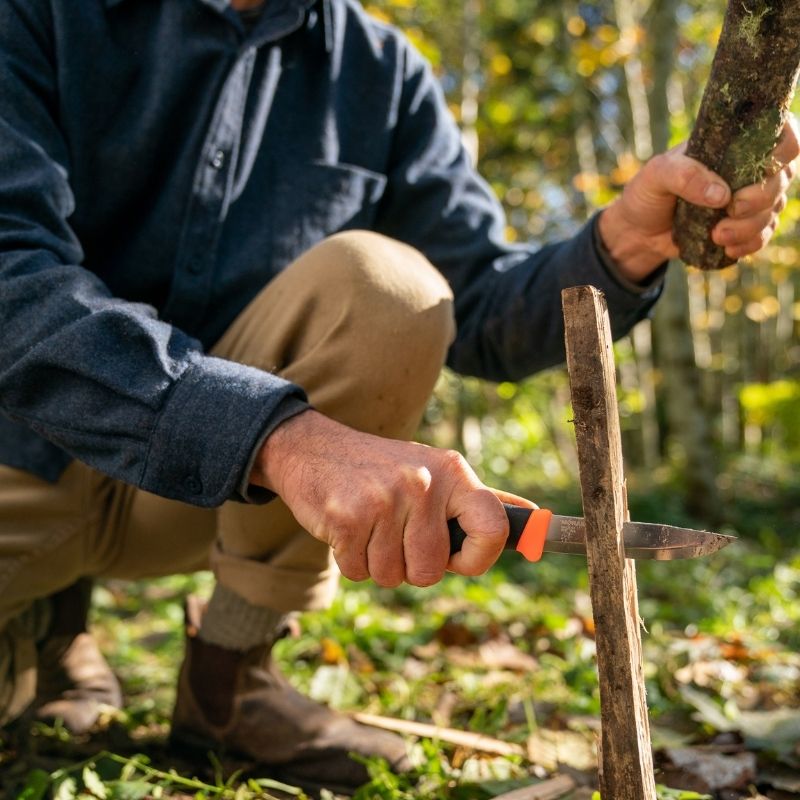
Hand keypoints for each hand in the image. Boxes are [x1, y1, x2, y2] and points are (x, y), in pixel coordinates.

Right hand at [250, 410, 534, 587]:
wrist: (314, 448)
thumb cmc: (382, 470)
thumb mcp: (436, 473)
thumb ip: (483, 502)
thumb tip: (538, 522)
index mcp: (453, 472)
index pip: (495, 529)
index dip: (479, 558)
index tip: (459, 558)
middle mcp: (423, 482)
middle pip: (432, 571)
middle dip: (410, 565)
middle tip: (394, 531)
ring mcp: (384, 499)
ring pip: (394, 577)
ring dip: (378, 563)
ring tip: (369, 525)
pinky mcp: (347, 517)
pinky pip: (360, 572)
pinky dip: (351, 561)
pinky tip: (347, 528)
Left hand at [598, 115, 799, 280]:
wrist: (639, 231)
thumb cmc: (648, 193)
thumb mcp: (656, 175)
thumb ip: (684, 175)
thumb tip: (721, 195)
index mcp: (732, 143)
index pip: (780, 132)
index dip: (785, 147)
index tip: (764, 167)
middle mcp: (748, 167)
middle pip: (783, 175)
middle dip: (761, 197)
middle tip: (731, 209)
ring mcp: (748, 197)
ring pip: (774, 208)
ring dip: (750, 226)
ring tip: (716, 235)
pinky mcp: (742, 226)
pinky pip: (764, 234)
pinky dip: (751, 243)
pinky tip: (727, 248)